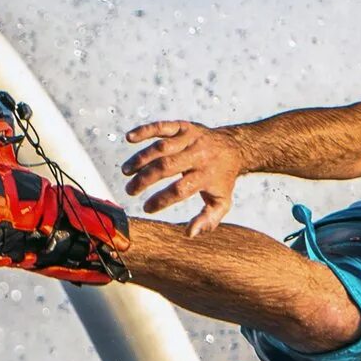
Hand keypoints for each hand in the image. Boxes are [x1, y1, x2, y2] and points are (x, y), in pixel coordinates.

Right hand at [120, 120, 246, 236]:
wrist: (234, 148)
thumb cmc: (222, 179)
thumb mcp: (222, 202)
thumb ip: (208, 219)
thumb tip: (189, 233)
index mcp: (207, 175)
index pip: (180, 189)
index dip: (161, 200)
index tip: (147, 208)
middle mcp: (198, 155)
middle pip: (167, 166)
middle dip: (145, 179)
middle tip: (130, 190)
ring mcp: (191, 138)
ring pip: (161, 147)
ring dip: (140, 159)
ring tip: (126, 171)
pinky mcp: (184, 126)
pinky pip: (163, 126)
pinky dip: (145, 130)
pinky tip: (129, 138)